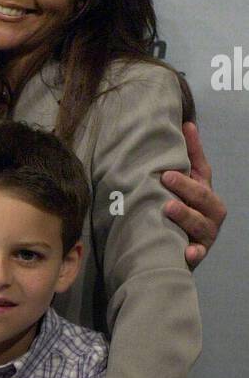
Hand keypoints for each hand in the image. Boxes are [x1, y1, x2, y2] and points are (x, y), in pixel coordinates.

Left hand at [162, 121, 226, 267]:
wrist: (178, 251)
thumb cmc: (180, 212)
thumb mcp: (183, 186)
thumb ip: (186, 159)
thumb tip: (186, 124)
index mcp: (206, 192)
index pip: (202, 170)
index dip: (194, 150)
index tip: (184, 133)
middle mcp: (211, 212)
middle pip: (202, 197)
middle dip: (186, 186)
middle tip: (166, 177)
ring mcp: (206, 234)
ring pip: (199, 224)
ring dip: (185, 215)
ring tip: (168, 207)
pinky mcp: (199, 253)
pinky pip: (198, 253)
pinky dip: (194, 252)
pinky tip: (188, 252)